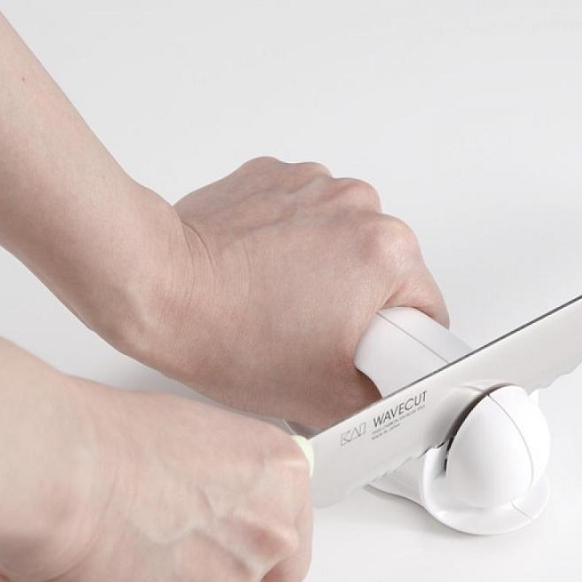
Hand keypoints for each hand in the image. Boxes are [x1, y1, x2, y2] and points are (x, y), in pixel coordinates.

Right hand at [0, 378, 311, 581]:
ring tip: (101, 556)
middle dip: (197, 572)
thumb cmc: (109, 436)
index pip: (290, 539)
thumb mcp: (189, 436)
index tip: (223, 541)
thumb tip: (190, 509)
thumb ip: (214, 484)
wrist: (58, 471)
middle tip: (144, 546)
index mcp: (278, 480)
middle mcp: (264, 542)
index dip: (252, 545)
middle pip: (241, 579)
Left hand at [128, 157, 447, 427]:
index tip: (367, 355)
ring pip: (347, 246)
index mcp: (386, 253)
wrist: (153, 286)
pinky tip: (262, 274)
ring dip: (328, 275)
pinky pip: (308, 220)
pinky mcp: (279, 177)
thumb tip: (395, 400)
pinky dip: (293, 246)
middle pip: (388, 276)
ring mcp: (316, 184)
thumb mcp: (321, 398)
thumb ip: (380, 403)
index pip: (427, 312)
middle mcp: (359, 205)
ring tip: (280, 303)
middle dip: (360, 310)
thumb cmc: (223, 331)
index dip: (398, 347)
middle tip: (313, 337)